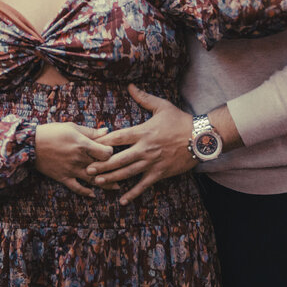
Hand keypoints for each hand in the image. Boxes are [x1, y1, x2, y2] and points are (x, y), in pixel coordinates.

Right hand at [33, 122, 113, 196]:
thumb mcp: (71, 127)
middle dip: (113, 169)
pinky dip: (86, 192)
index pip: (105, 153)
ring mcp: (71, 170)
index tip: (111, 151)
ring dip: (106, 184)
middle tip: (121, 170)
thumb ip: (90, 131)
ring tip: (116, 186)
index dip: (111, 152)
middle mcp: (79, 159)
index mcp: (82, 144)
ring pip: (93, 180)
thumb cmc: (51, 132)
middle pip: (102, 167)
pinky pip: (77, 188)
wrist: (30, 144)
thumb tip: (107, 131)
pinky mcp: (63, 177)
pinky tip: (93, 195)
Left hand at [86, 84, 197, 204]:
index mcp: (143, 132)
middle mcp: (145, 149)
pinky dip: (133, 193)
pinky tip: (122, 200)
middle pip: (118, 158)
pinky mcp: (159, 173)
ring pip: (127, 173)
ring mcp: (152, 162)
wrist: (200, 138)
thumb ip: (144, 98)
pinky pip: (143, 185)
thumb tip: (130, 86)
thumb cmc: (180, 120)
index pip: (118, 137)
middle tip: (87, 169)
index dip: (103, 142)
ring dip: (111, 178)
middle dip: (102, 165)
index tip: (90, 145)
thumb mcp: (162, 106)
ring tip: (97, 182)